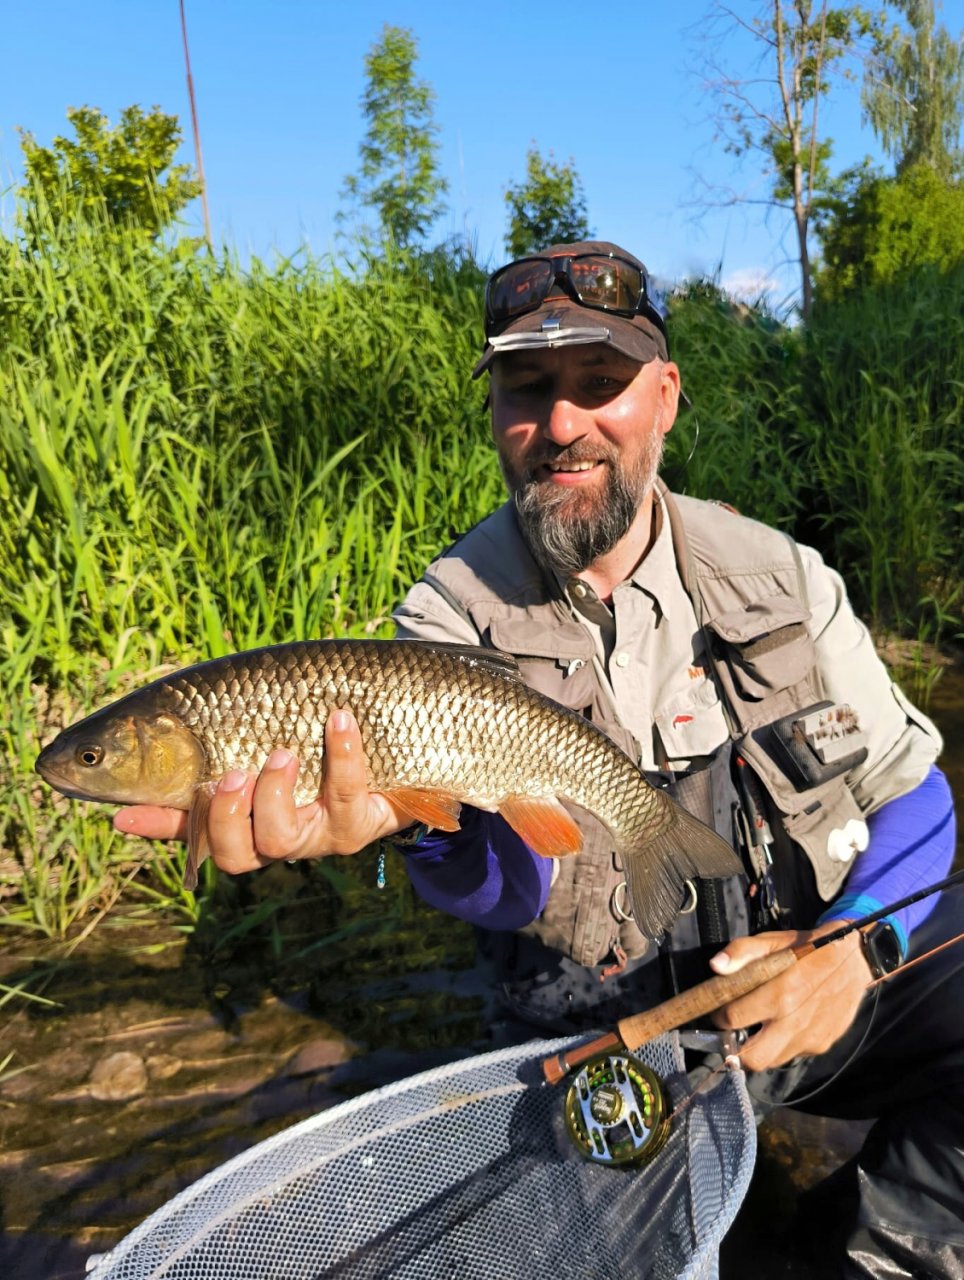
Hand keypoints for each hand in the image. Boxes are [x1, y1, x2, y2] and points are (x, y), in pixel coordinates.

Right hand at [113, 709, 410, 874]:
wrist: (404, 741)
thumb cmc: (325, 734)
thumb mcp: (275, 725)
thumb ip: (230, 728)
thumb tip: (163, 717)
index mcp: (246, 816)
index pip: (189, 829)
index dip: (157, 825)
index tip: (121, 810)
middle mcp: (276, 835)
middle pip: (235, 856)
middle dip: (224, 819)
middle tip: (230, 775)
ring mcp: (317, 834)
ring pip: (281, 839)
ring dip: (275, 793)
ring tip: (284, 752)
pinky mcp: (359, 822)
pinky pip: (346, 793)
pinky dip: (343, 752)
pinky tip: (340, 720)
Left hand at [709, 920, 869, 1070]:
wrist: (855, 959)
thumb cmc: (808, 948)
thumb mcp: (774, 941)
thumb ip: (742, 952)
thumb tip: (715, 966)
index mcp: (778, 994)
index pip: (732, 1019)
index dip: (717, 1017)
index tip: (716, 1011)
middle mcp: (794, 1022)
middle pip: (751, 1058)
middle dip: (733, 1049)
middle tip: (730, 1033)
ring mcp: (810, 1038)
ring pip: (771, 1062)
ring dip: (757, 1050)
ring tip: (755, 1030)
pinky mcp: (822, 1044)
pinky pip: (792, 1054)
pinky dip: (780, 1045)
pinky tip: (782, 1026)